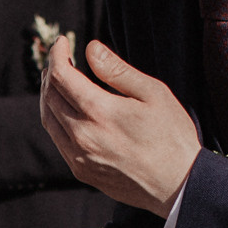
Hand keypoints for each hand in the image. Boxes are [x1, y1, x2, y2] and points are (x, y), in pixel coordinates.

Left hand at [39, 38, 199, 215]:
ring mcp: (78, 157)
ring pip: (48, 118)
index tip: (62, 41)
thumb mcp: (153, 93)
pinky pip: (58, 140)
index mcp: (99, 112)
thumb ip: (117, 70)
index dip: (57, 54)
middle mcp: (82, 136)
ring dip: (49, 95)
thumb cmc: (172, 136)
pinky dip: (56, 118)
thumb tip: (90, 49)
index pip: (60, 75)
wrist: (179, 186)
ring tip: (59, 80)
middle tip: (61, 58)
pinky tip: (68, 110)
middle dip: (51, 71)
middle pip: (50, 95)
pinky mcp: (81, 172)